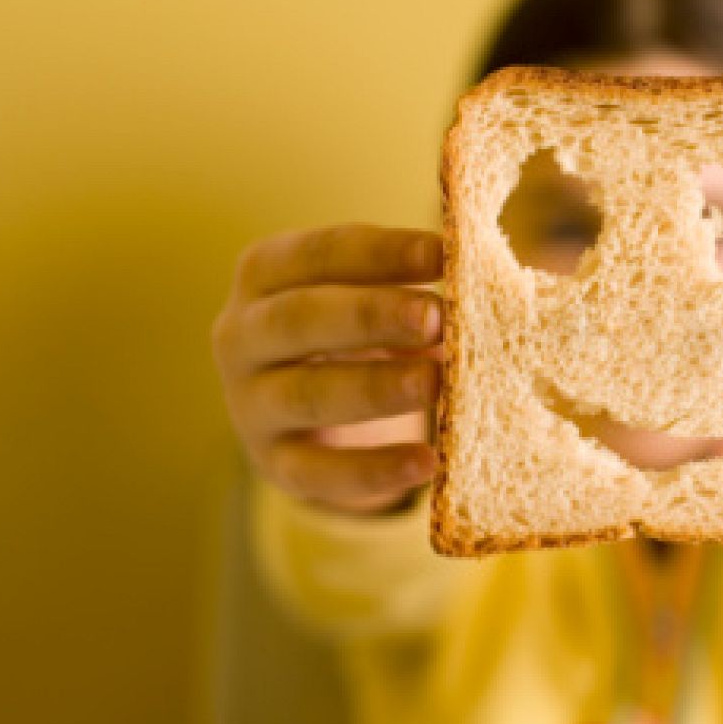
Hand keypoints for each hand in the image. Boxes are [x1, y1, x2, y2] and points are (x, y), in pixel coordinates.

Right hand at [212, 224, 444, 513]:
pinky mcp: (275, 463)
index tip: (444, 251)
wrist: (312, 419)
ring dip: (376, 387)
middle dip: (372, 314)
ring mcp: (251, 403)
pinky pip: (319, 471)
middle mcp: (242, 334)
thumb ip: (409, 288)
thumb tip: (480, 284)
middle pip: (301, 317)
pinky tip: (428, 462)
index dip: (382, 251)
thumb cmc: (354, 335)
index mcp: (265, 274)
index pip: (319, 254)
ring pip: (306, 394)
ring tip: (437, 383)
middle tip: (436, 317)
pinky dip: (375, 470)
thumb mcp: (370, 301)